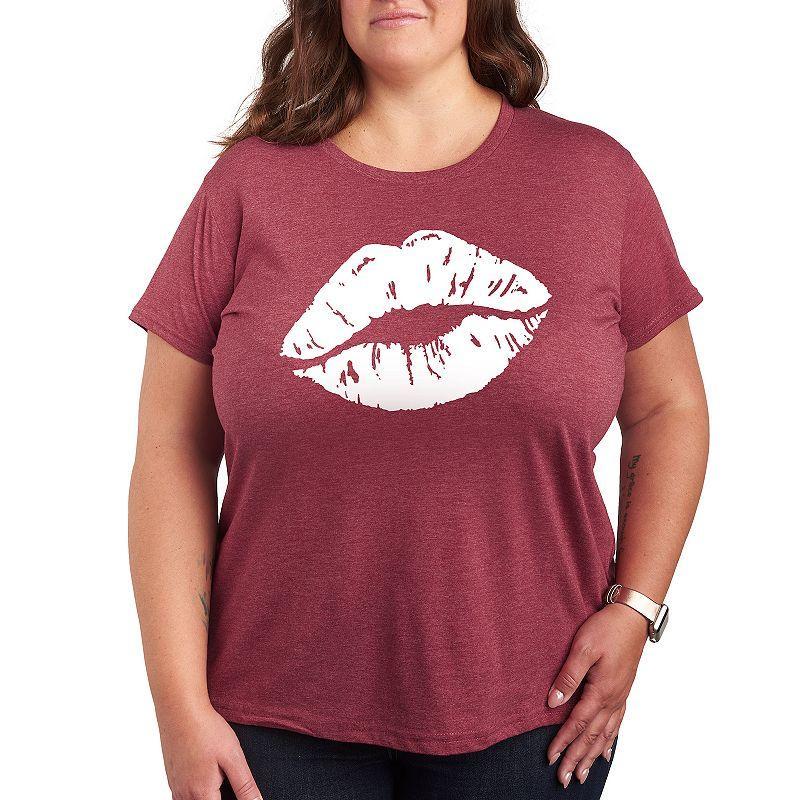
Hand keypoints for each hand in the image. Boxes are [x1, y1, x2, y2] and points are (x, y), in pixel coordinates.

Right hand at [158, 701, 260, 799]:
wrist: (180, 709)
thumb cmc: (207, 729)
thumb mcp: (233, 756)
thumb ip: (244, 785)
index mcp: (202, 793)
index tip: (236, 793)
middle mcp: (184, 795)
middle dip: (219, 797)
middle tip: (227, 778)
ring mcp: (175, 787)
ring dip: (207, 795)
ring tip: (219, 778)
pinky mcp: (171, 777)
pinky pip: (182, 795)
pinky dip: (196, 792)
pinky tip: (204, 775)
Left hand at [545, 603, 648, 787]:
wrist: (633, 617)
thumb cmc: (607, 628)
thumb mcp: (583, 648)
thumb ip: (568, 676)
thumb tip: (553, 702)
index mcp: (601, 691)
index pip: (578, 723)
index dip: (563, 742)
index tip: (551, 758)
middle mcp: (613, 699)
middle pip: (592, 736)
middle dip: (577, 758)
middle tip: (565, 780)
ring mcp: (620, 697)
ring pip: (605, 735)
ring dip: (592, 756)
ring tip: (582, 774)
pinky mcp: (623, 691)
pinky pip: (617, 724)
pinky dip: (609, 742)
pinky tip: (605, 752)